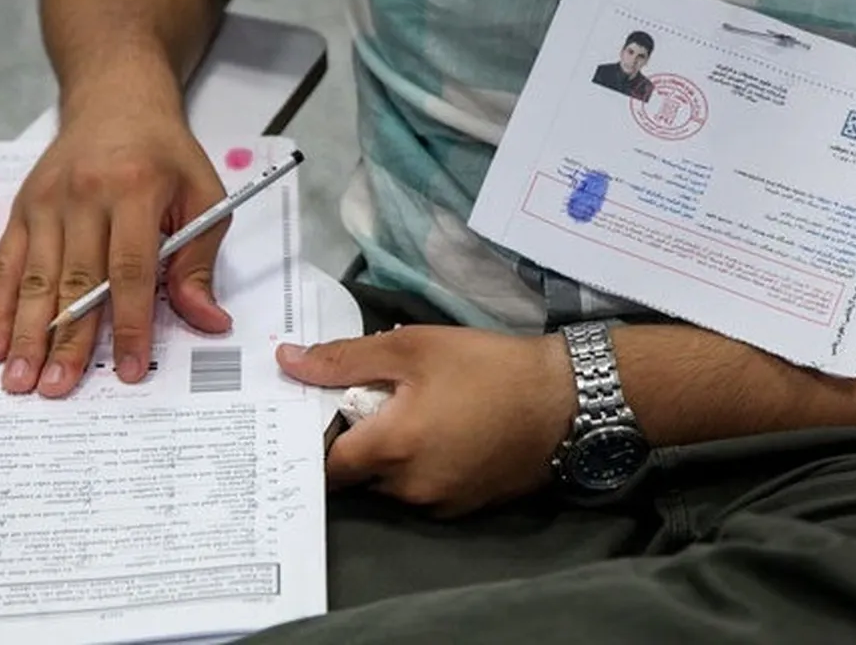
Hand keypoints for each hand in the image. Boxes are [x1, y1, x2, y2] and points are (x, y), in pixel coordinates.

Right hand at [0, 112, 232, 397]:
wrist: (118, 102)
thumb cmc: (167, 156)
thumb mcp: (205, 198)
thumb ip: (200, 262)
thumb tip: (207, 319)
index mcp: (137, 190)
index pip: (132, 270)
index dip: (131, 324)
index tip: (131, 369)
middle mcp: (86, 195)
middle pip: (77, 280)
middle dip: (68, 341)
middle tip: (59, 388)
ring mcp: (48, 202)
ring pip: (36, 278)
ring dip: (27, 333)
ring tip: (21, 379)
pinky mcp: (23, 207)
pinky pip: (7, 263)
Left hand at [276, 326, 576, 516]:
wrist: (568, 399)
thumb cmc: (488, 367)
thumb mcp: (413, 348)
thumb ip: (346, 358)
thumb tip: (288, 361)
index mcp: (391, 448)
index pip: (326, 466)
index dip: (319, 439)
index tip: (325, 412)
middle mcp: (411, 489)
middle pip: (360, 475)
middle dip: (361, 443)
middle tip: (379, 402)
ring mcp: (443, 504)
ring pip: (394, 485)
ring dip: (395, 457)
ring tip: (419, 414)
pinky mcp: (470, 508)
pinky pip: (428, 491)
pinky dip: (426, 467)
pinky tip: (448, 433)